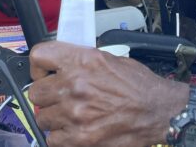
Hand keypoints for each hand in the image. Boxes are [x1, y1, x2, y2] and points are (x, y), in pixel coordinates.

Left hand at [29, 41, 188, 146]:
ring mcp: (75, 113)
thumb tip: (63, 65)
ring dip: (54, 117)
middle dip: (47, 95)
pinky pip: (52, 139)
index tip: (43, 73)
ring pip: (42, 117)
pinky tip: (75, 129)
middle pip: (36, 91)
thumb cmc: (140, 87)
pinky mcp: (79, 138)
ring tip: (71, 115)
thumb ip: (83, 61)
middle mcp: (75, 84)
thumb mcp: (112, 59)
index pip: (39, 56)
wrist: (159, 112)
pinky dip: (61, 137)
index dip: (38, 66)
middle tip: (60, 97)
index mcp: (83, 61)